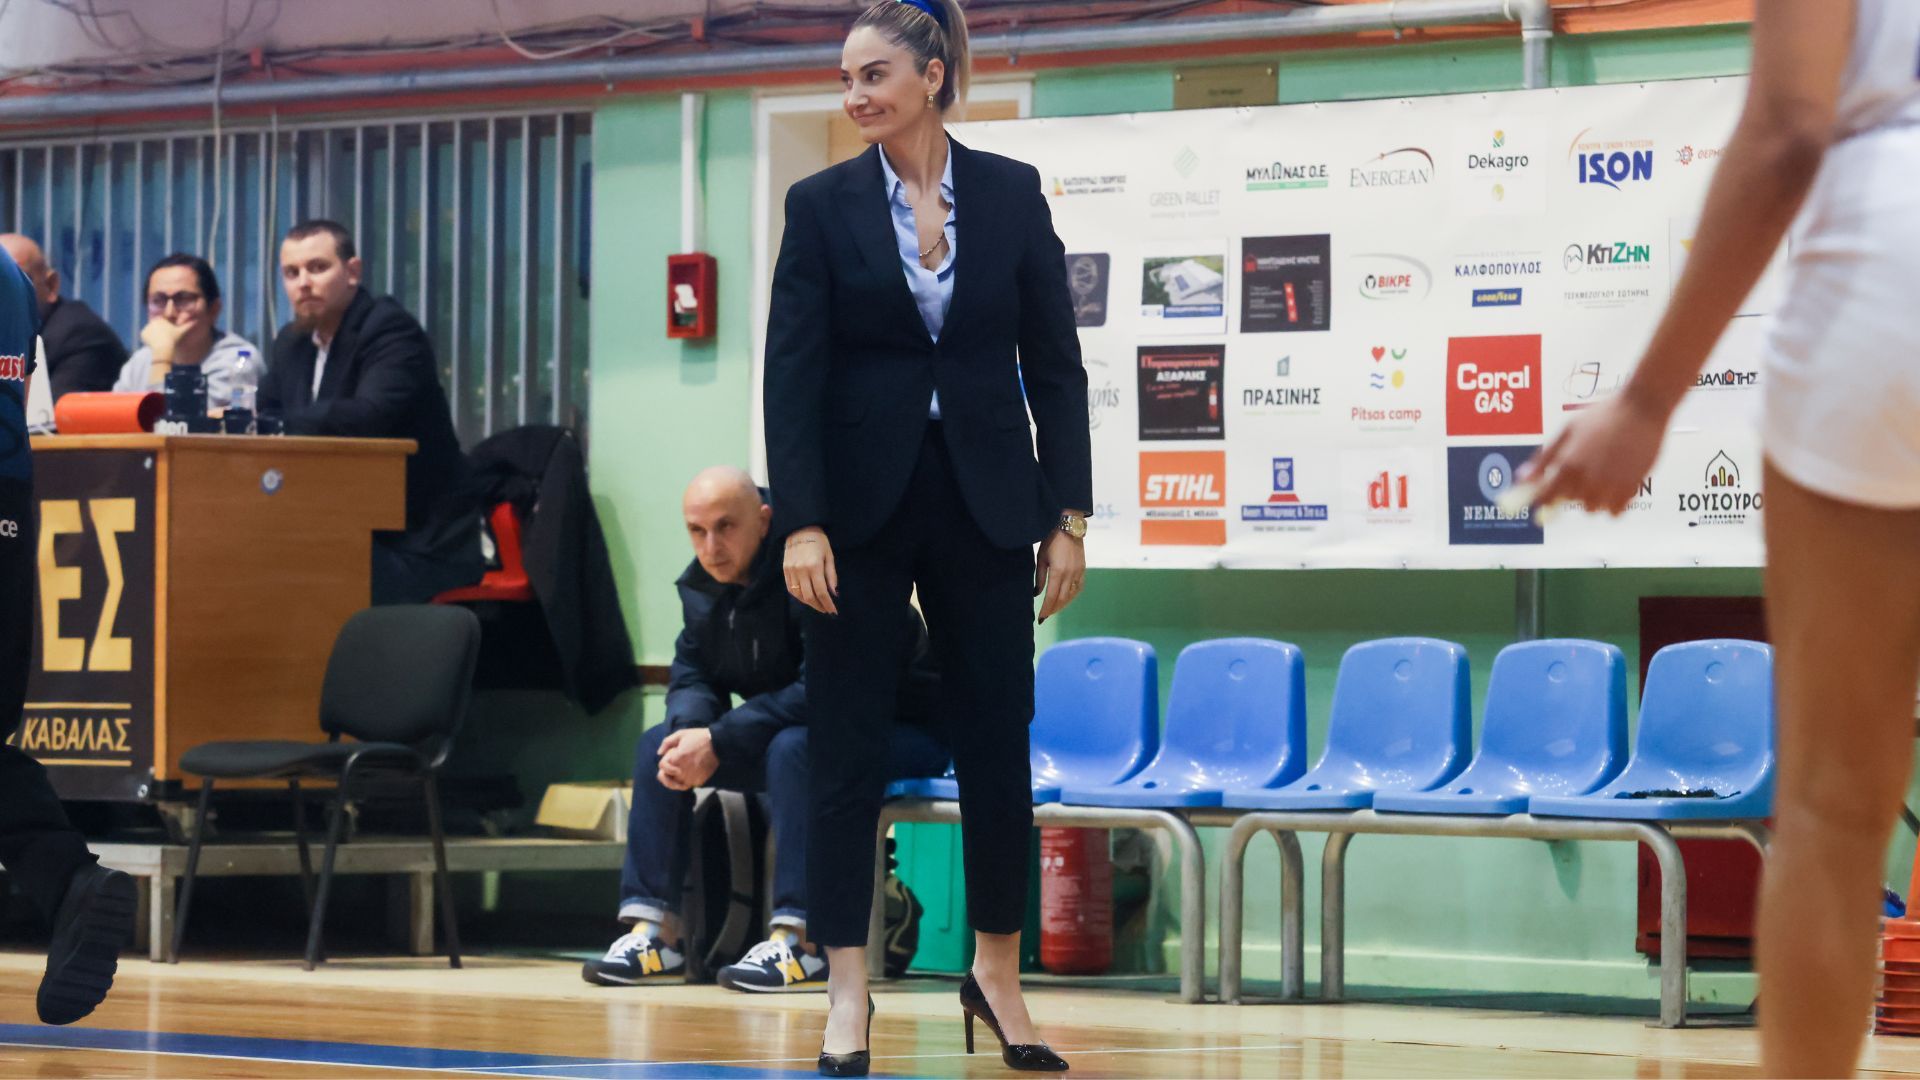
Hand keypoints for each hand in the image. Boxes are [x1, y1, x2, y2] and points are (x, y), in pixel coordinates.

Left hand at [139, 316, 190, 363]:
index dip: (166, 329)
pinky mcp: (142, 333)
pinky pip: (145, 337)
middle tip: (164, 340)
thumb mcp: (181, 332)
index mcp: (161, 319)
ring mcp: (147, 327)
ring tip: (159, 342)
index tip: (168, 332)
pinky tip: (153, 343)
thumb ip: (188, 325)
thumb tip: (196, 321)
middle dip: (159, 332)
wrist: (163, 348)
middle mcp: (152, 321)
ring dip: (154, 336)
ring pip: (151, 332)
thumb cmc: (173, 339)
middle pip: (156, 328)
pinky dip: (148, 340)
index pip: (162, 322)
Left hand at [657, 728, 719, 790]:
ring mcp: (690, 778)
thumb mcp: (681, 734)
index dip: (664, 760)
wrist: (718, 744)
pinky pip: (687, 785)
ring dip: (674, 779)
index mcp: (676, 759)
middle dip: (666, 773)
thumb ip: (667, 743)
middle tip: (669, 769)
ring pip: (676, 785)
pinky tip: (687, 774)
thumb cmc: (698, 737)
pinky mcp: (699, 782)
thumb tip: (659, 753)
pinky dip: (685, 781)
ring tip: (677, 773)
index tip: (672, 756)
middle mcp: (682, 772)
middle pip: (666, 778)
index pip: (662, 766)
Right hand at [783, 526, 837, 615]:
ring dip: (809, 603)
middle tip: (826, 610)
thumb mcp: (829, 556)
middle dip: (819, 606)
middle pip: (809, 596)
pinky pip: (791, 589)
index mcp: (814, 566)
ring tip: (818, 605)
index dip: (828, 604)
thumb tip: (834, 593)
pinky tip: (806, 598)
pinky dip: (799, 596)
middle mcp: (801, 570)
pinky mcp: (785, 570)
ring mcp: (791, 571)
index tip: (833, 611)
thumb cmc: (819, 541)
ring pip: (799, 595)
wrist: (800, 529)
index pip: (822, 592)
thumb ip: (831, 575)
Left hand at [1035, 527, 1085, 623]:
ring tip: (1054, 609)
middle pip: (1062, 598)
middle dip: (1054, 609)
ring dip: (1063, 604)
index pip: (1052, 596)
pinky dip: (1072, 596)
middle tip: (1046, 615)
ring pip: (1072, 595)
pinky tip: (1066, 598)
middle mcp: (1070, 574)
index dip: (1046, 609)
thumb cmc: (1051, 540)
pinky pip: (1078, 587)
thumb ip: (1040, 577)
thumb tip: (1037, 593)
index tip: (1040, 618)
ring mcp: (1079, 572)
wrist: (1069, 527)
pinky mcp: (1083, 569)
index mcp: (1058, 572)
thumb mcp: (1041, 558)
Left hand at [1518, 392, 1668, 515]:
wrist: (1642, 407)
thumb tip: (1522, 478)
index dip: (1543, 499)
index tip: (1546, 497)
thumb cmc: (1602, 415)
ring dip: (1593, 498)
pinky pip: (1615, 512)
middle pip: (1571, 502)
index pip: (1546, 497)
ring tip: (1602, 474)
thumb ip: (1544, 458)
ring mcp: (1611, 485)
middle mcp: (1588, 479)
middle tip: (1584, 471)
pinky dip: (1613, 503)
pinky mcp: (1632, 488)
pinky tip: (1616, 483)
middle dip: (1573, 491)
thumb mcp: (1567, 431)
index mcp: (1568, 463)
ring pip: (1593, 509)